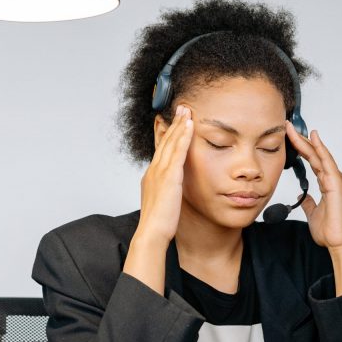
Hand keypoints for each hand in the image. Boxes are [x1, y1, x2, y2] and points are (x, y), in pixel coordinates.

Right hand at [136, 105, 193, 243]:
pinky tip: (189, 126)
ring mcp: (160, 172)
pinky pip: (177, 152)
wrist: (152, 233)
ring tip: (187, 110)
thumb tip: (171, 189)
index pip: (160, 150)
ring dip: (179, 125)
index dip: (167, 134)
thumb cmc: (158, 223)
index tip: (173, 122)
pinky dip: (183, 137)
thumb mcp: (161, 202)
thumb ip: (166, 191)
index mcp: (151, 176)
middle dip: (173, 123)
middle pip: (164, 141)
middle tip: (181, 108)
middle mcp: (154, 170)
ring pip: (170, 142)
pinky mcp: (169, 177)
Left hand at [285, 123, 341, 250]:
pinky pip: (326, 162)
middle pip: (313, 153)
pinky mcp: (336, 182)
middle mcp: (331, 178)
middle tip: (287, 127)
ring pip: (318, 154)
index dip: (300, 148)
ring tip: (293, 129)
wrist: (340, 241)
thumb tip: (302, 197)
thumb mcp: (313, 213)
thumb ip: (309, 203)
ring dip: (306, 140)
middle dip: (300, 140)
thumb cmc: (331, 229)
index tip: (288, 138)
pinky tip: (313, 137)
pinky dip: (320, 148)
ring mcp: (335, 179)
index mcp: (326, 183)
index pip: (311, 160)